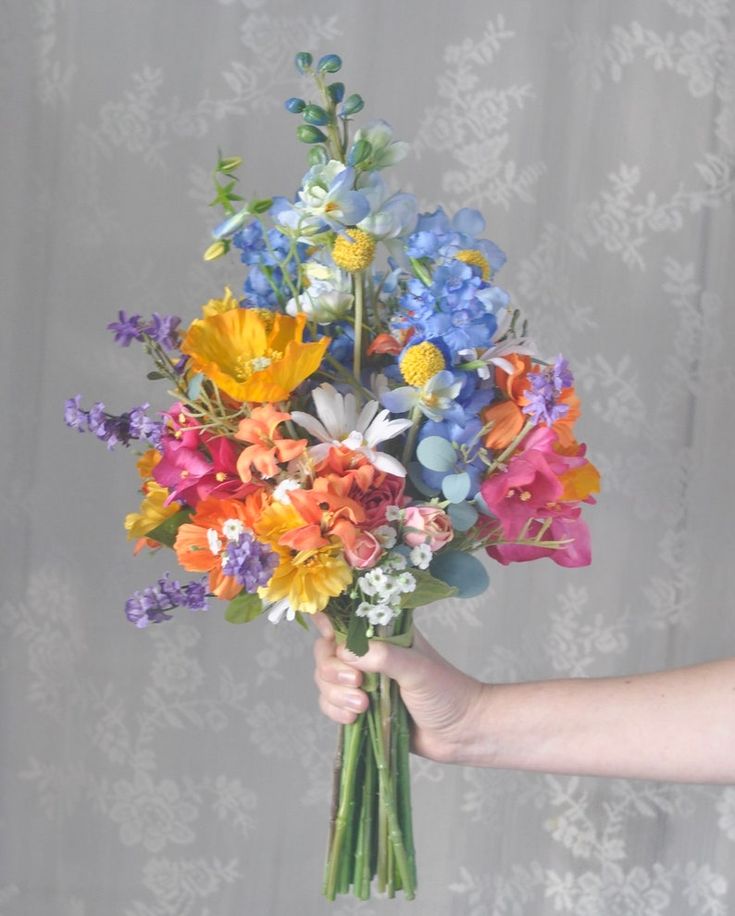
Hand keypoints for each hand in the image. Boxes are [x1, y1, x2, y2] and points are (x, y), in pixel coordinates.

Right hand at [313, 613, 486, 764]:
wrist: (461, 732)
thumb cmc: (446, 691)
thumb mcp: (416, 668)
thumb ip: (383, 656)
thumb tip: (345, 654)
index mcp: (383, 634)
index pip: (345, 620)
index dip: (329, 624)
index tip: (329, 636)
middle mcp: (368, 654)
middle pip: (326, 652)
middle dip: (333, 669)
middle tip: (357, 682)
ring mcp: (362, 682)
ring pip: (325, 680)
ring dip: (336, 694)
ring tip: (362, 707)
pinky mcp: (359, 708)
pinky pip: (330, 704)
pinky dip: (335, 711)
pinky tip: (354, 718)